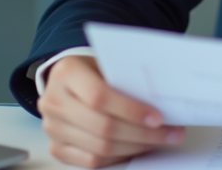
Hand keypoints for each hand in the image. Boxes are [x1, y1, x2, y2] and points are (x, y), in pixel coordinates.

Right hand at [37, 54, 184, 167]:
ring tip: (158, 140)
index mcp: (66, 73)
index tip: (158, 117)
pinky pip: (91, 161)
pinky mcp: (57, 147)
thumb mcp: (106, 62)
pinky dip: (119, 157)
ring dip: (135, 147)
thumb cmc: (92, 69)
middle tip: (169, 132)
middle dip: (142, 133)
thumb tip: (161, 100)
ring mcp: (52, 127)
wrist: (66, 80)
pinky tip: (136, 148)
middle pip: (102, 127)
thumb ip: (126, 78)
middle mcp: (54, 101)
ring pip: (99, 148)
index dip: (131, 110)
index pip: (99, 97)